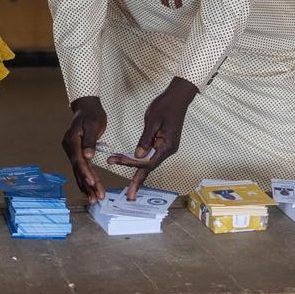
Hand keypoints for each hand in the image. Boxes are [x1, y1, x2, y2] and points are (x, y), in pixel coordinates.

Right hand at [62, 96, 107, 204]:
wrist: (86, 108)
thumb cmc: (91, 114)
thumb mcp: (93, 124)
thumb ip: (90, 140)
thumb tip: (87, 156)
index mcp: (72, 140)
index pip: (78, 160)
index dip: (85, 172)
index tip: (93, 183)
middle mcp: (69, 148)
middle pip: (78, 169)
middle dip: (88, 184)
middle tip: (98, 197)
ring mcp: (72, 151)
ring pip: (79, 172)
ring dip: (87, 186)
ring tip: (95, 199)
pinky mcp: (76, 154)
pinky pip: (80, 169)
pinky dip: (85, 180)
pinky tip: (90, 190)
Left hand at [107, 77, 198, 197]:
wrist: (178, 97)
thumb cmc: (165, 106)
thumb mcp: (153, 121)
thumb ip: (145, 139)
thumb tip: (137, 156)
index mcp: (167, 146)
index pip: (148, 161)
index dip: (132, 165)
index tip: (116, 162)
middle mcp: (168, 150)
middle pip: (150, 168)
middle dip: (138, 181)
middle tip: (129, 196)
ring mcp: (166, 148)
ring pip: (150, 163)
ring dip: (138, 172)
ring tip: (129, 188)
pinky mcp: (163, 144)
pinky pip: (151, 156)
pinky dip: (141, 162)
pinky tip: (132, 167)